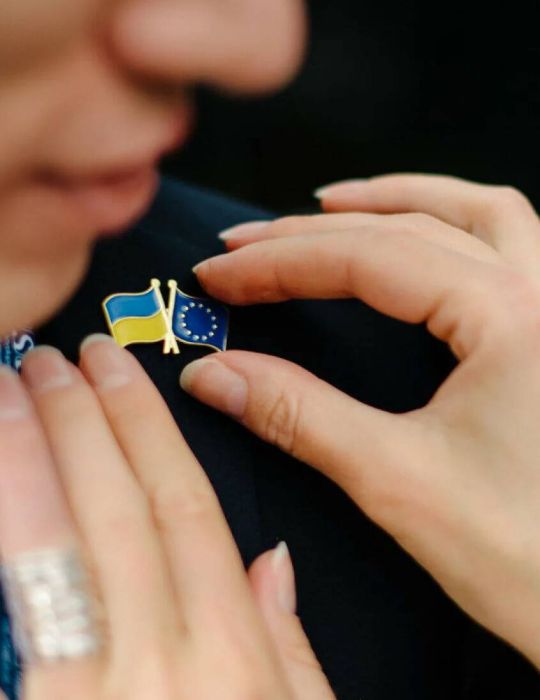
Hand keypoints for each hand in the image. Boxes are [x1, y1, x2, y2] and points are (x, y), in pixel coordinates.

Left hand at [0, 338, 333, 698]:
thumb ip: (287, 642)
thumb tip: (275, 562)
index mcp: (233, 653)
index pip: (184, 506)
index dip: (145, 427)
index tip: (117, 374)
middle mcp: (163, 660)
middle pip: (119, 507)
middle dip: (82, 418)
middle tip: (52, 361)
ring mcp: (92, 690)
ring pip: (56, 540)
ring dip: (28, 452)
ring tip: (9, 390)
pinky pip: (12, 600)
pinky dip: (7, 525)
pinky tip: (0, 477)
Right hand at [182, 174, 539, 667]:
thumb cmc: (525, 558)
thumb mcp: (395, 479)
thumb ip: (296, 414)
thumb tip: (212, 375)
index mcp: (513, 317)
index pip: (369, 260)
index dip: (279, 263)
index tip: (219, 273)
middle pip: (412, 227)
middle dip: (315, 232)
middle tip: (247, 243)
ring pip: (476, 214)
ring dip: (397, 201)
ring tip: (329, 206)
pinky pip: (508, 244)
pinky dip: (451, 225)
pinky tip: (417, 237)